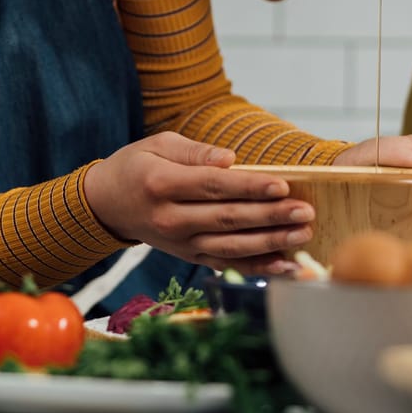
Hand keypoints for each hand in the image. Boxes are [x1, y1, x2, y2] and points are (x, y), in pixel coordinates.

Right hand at [83, 132, 312, 275]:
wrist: (107, 205)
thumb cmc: (136, 167)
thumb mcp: (157, 144)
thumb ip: (194, 151)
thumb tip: (230, 159)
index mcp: (162, 184)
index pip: (214, 186)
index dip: (250, 187)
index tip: (283, 185)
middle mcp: (171, 219)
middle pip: (228, 219)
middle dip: (271, 216)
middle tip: (305, 212)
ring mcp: (181, 243)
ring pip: (232, 246)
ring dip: (271, 242)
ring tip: (303, 234)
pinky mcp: (188, 256)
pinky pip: (227, 265)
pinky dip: (257, 268)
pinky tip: (284, 266)